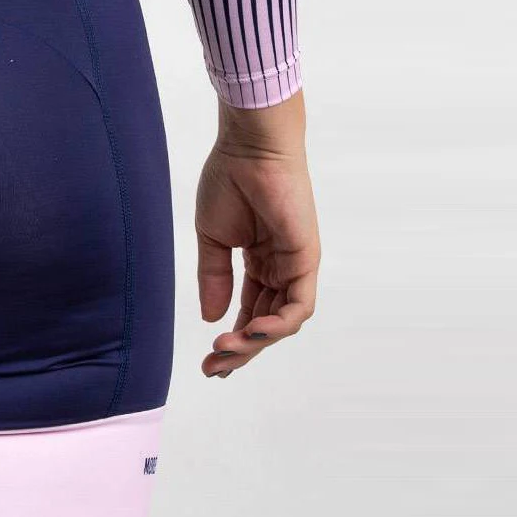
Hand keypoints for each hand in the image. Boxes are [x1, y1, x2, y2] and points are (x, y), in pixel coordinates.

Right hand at [195, 89, 318, 377]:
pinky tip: (253, 332)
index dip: (232, 339)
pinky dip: (279, 324)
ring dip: (255, 341)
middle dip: (240, 350)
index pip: (249, 310)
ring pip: (282, 320)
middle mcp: (280, 267)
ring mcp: (295, 265)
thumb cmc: (229, 180)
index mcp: (258, 261)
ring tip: (226, 351)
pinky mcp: (306, 259)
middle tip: (214, 368)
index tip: (209, 363)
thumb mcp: (212, 238)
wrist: (248, 148)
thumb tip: (211, 317)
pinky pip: (299, 305)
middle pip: (264, 321)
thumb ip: (214, 277)